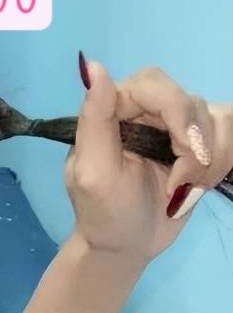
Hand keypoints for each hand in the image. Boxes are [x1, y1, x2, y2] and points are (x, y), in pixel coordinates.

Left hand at [65, 60, 232, 262]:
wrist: (128, 245)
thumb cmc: (104, 213)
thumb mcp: (93, 172)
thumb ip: (94, 119)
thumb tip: (92, 66)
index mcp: (115, 108)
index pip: (155, 83)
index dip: (177, 111)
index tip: (184, 149)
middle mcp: (147, 108)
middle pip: (190, 101)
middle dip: (194, 145)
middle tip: (180, 182)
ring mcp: (176, 124)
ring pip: (216, 118)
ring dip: (208, 160)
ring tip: (183, 189)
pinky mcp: (200, 142)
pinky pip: (229, 131)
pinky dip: (222, 161)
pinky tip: (199, 185)